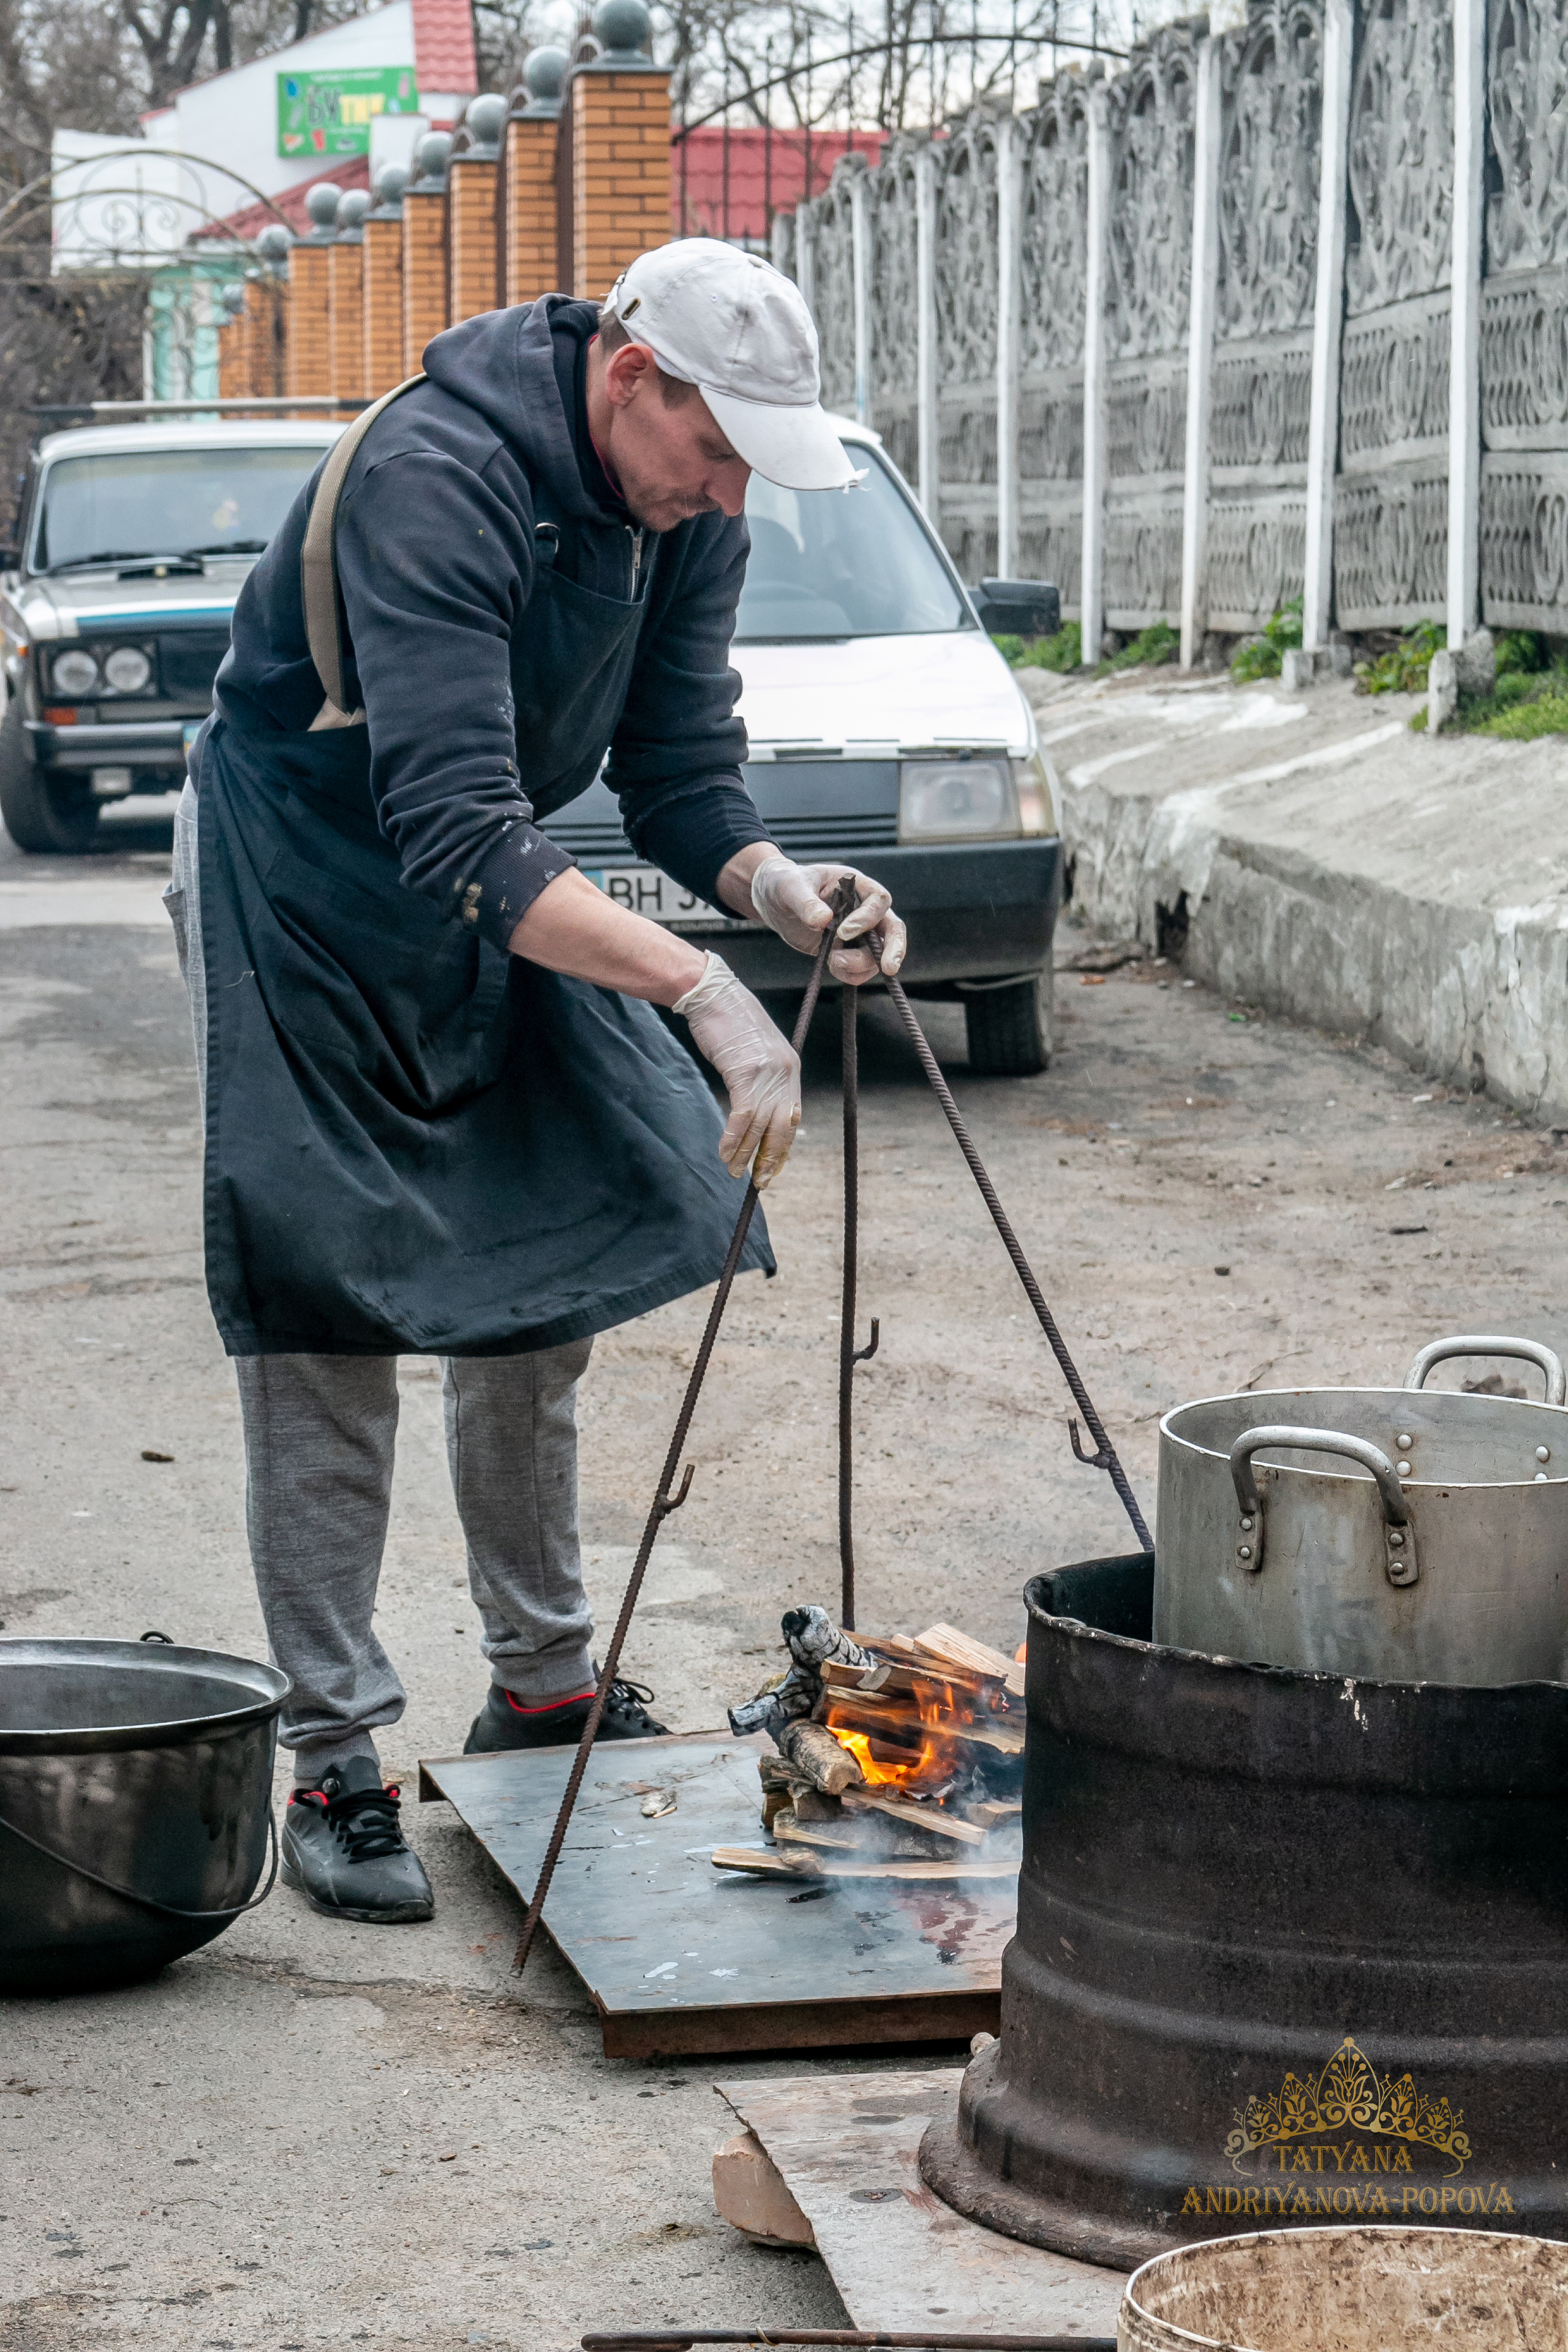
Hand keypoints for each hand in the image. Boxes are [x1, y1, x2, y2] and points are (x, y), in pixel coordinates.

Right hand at [673, 952, 801, 1189]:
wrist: (714, 995)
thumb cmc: (730, 1022)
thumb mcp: (756, 1051)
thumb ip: (763, 1077)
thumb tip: (760, 1107)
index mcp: (791, 1069)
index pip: (792, 1117)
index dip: (783, 1146)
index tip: (773, 1166)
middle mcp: (785, 1073)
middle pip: (781, 1127)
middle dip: (770, 1158)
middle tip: (759, 1181)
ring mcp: (766, 1073)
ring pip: (760, 1126)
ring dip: (746, 1153)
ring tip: (735, 1172)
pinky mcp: (744, 1072)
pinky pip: (742, 1115)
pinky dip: (732, 1138)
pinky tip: (724, 1152)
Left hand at [746, 856, 906, 985]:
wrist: (775, 901)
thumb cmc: (786, 883)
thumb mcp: (791, 887)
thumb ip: (807, 902)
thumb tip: (824, 919)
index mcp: (857, 885)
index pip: (878, 900)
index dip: (867, 918)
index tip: (842, 932)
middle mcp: (863, 908)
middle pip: (892, 928)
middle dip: (893, 949)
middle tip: (889, 968)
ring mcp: (858, 932)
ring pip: (877, 953)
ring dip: (862, 964)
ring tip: (835, 964)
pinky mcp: (846, 949)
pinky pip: (860, 967)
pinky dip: (852, 974)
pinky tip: (833, 969)